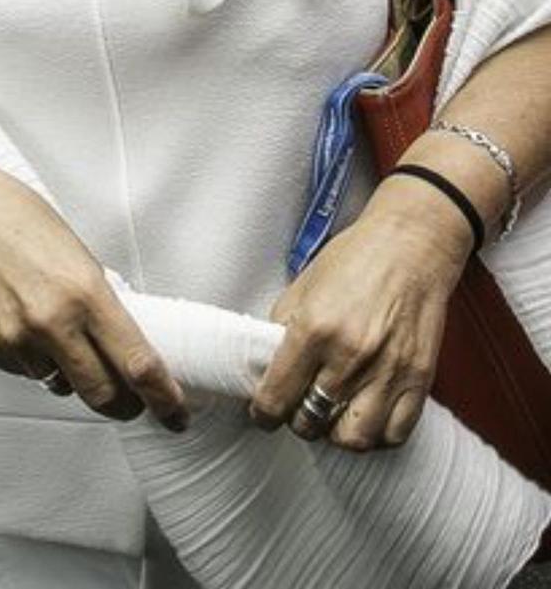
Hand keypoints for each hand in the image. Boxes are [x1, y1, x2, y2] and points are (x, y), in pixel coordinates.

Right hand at [0, 154, 187, 427]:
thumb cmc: (19, 218)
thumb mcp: (77, 252)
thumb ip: (99, 300)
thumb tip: (121, 345)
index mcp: (84, 292)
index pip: (137, 363)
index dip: (163, 397)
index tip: (176, 415)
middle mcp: (51, 322)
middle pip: (101, 394)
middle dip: (122, 404)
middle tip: (130, 400)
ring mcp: (16, 339)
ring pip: (60, 385)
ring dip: (70, 374)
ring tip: (57, 330)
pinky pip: (26, 372)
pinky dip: (35, 361)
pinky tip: (24, 323)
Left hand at [249, 177, 470, 449]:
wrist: (411, 244)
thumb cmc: (355, 258)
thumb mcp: (304, 286)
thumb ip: (282, 329)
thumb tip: (265, 369)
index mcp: (314, 329)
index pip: (276, 398)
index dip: (263, 414)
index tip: (263, 414)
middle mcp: (350, 356)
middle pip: (311, 422)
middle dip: (298, 419)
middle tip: (298, 406)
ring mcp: (388, 371)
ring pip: (353, 439)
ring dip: (335, 433)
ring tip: (332, 414)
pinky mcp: (419, 379)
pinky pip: (394, 434)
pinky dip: (376, 435)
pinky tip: (366, 415)